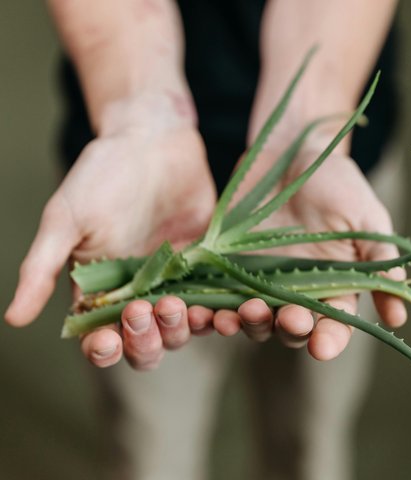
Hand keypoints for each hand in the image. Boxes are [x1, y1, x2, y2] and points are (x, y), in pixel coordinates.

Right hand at [5, 100, 215, 369]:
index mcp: (101, 290)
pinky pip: (216, 298)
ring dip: (183, 329)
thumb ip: (43, 268)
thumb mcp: (66, 219)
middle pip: (147, 343)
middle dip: (147, 339)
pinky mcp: (207, 265)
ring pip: (183, 327)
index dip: (104, 349)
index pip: (101, 337)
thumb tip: (13, 317)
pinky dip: (221, 312)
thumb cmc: (102, 175)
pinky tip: (225, 310)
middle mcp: (140, 292)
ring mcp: (176, 281)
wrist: (153, 140)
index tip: (108, 340)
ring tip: (183, 308)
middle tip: (146, 310)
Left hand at [192, 138, 405, 359]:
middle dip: (287, 328)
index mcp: (331, 284)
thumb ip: (379, 261)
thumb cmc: (336, 182)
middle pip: (289, 327)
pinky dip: (208, 307)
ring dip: (244, 324)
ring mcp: (258, 278)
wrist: (291, 152)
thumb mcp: (365, 218)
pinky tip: (200, 309)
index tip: (322, 347)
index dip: (329, 339)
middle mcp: (294, 289)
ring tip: (236, 317)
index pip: (332, 324)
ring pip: (250, 317)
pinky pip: (216, 293)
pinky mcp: (228, 264)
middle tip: (287, 318)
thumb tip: (399, 317)